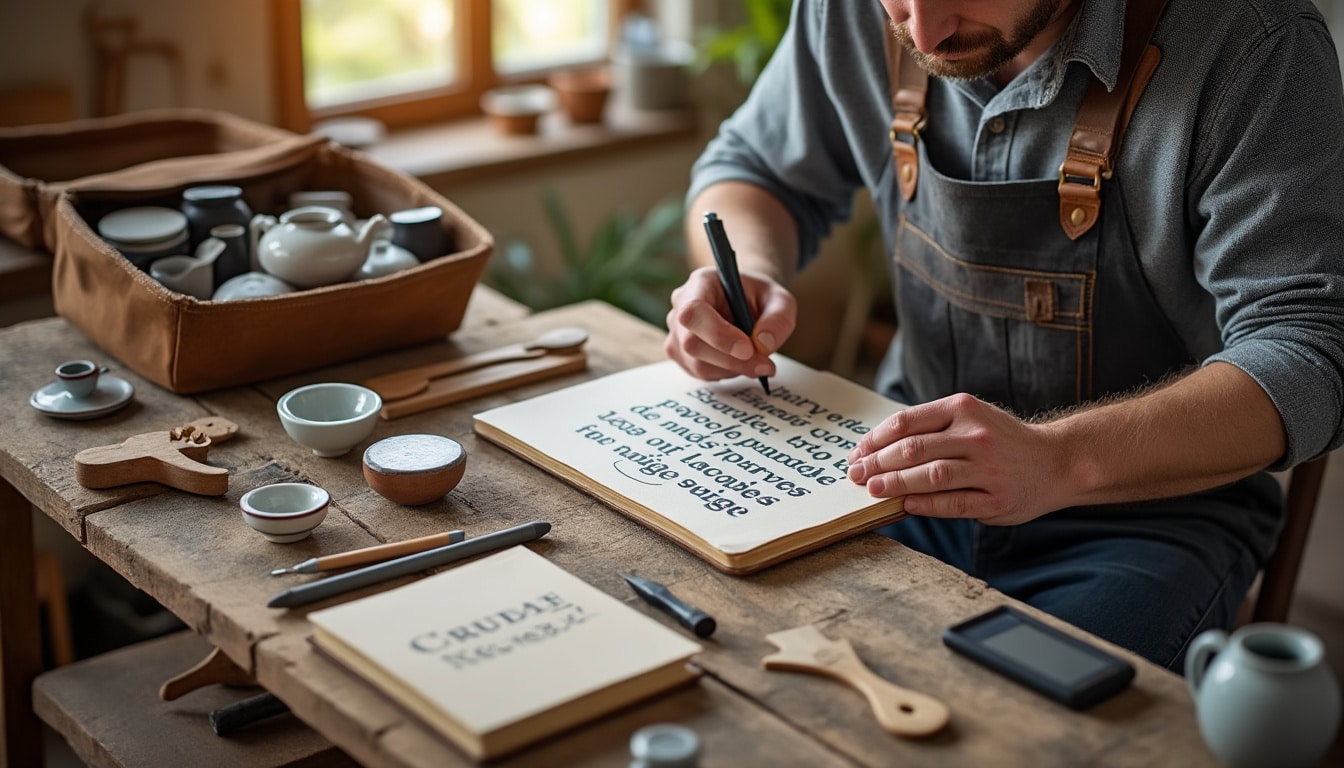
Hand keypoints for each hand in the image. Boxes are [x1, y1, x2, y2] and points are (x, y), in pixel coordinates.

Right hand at [664, 266, 796, 381]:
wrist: (749, 303)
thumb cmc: (760, 297)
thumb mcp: (781, 300)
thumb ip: (779, 318)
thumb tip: (763, 344)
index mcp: (701, 283)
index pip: (693, 311)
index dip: (718, 334)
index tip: (748, 348)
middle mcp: (681, 307)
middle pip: (693, 344)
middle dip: (732, 360)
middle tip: (765, 364)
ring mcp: (678, 333)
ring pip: (697, 364)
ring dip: (733, 369)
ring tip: (758, 361)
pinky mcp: (682, 355)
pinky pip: (701, 374)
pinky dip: (727, 373)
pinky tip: (742, 362)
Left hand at [845, 393, 1063, 524]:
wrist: (1056, 461)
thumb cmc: (1000, 441)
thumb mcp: (970, 418)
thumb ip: (932, 429)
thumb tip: (877, 450)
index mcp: (963, 408)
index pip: (907, 422)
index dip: (875, 439)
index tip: (857, 453)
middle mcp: (975, 435)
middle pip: (913, 449)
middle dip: (877, 463)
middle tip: (856, 475)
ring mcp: (988, 468)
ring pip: (931, 475)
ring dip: (895, 484)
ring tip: (872, 491)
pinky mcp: (996, 499)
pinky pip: (953, 503)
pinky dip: (924, 505)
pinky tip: (905, 505)